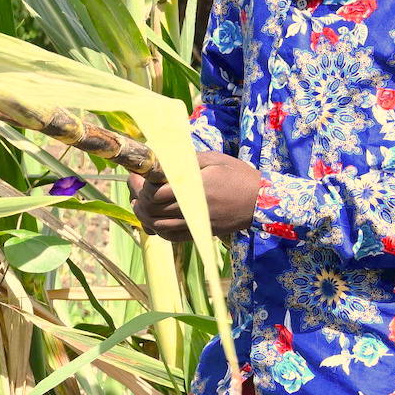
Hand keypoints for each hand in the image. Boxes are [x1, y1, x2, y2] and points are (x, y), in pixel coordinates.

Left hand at [132, 151, 262, 241]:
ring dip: (143, 213)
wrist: (260, 202)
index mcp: (194, 188)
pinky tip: (152, 218)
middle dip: (137, 196)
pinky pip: (169, 236)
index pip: (155, 191)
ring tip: (138, 201)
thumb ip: (185, 160)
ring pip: (156, 225)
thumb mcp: (214, 159)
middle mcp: (191, 209)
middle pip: (151, 209)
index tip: (137, 173)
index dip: (141, 183)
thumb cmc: (238, 176)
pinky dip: (156, 228)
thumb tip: (159, 158)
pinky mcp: (197, 233)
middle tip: (134, 184)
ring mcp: (194, 224)